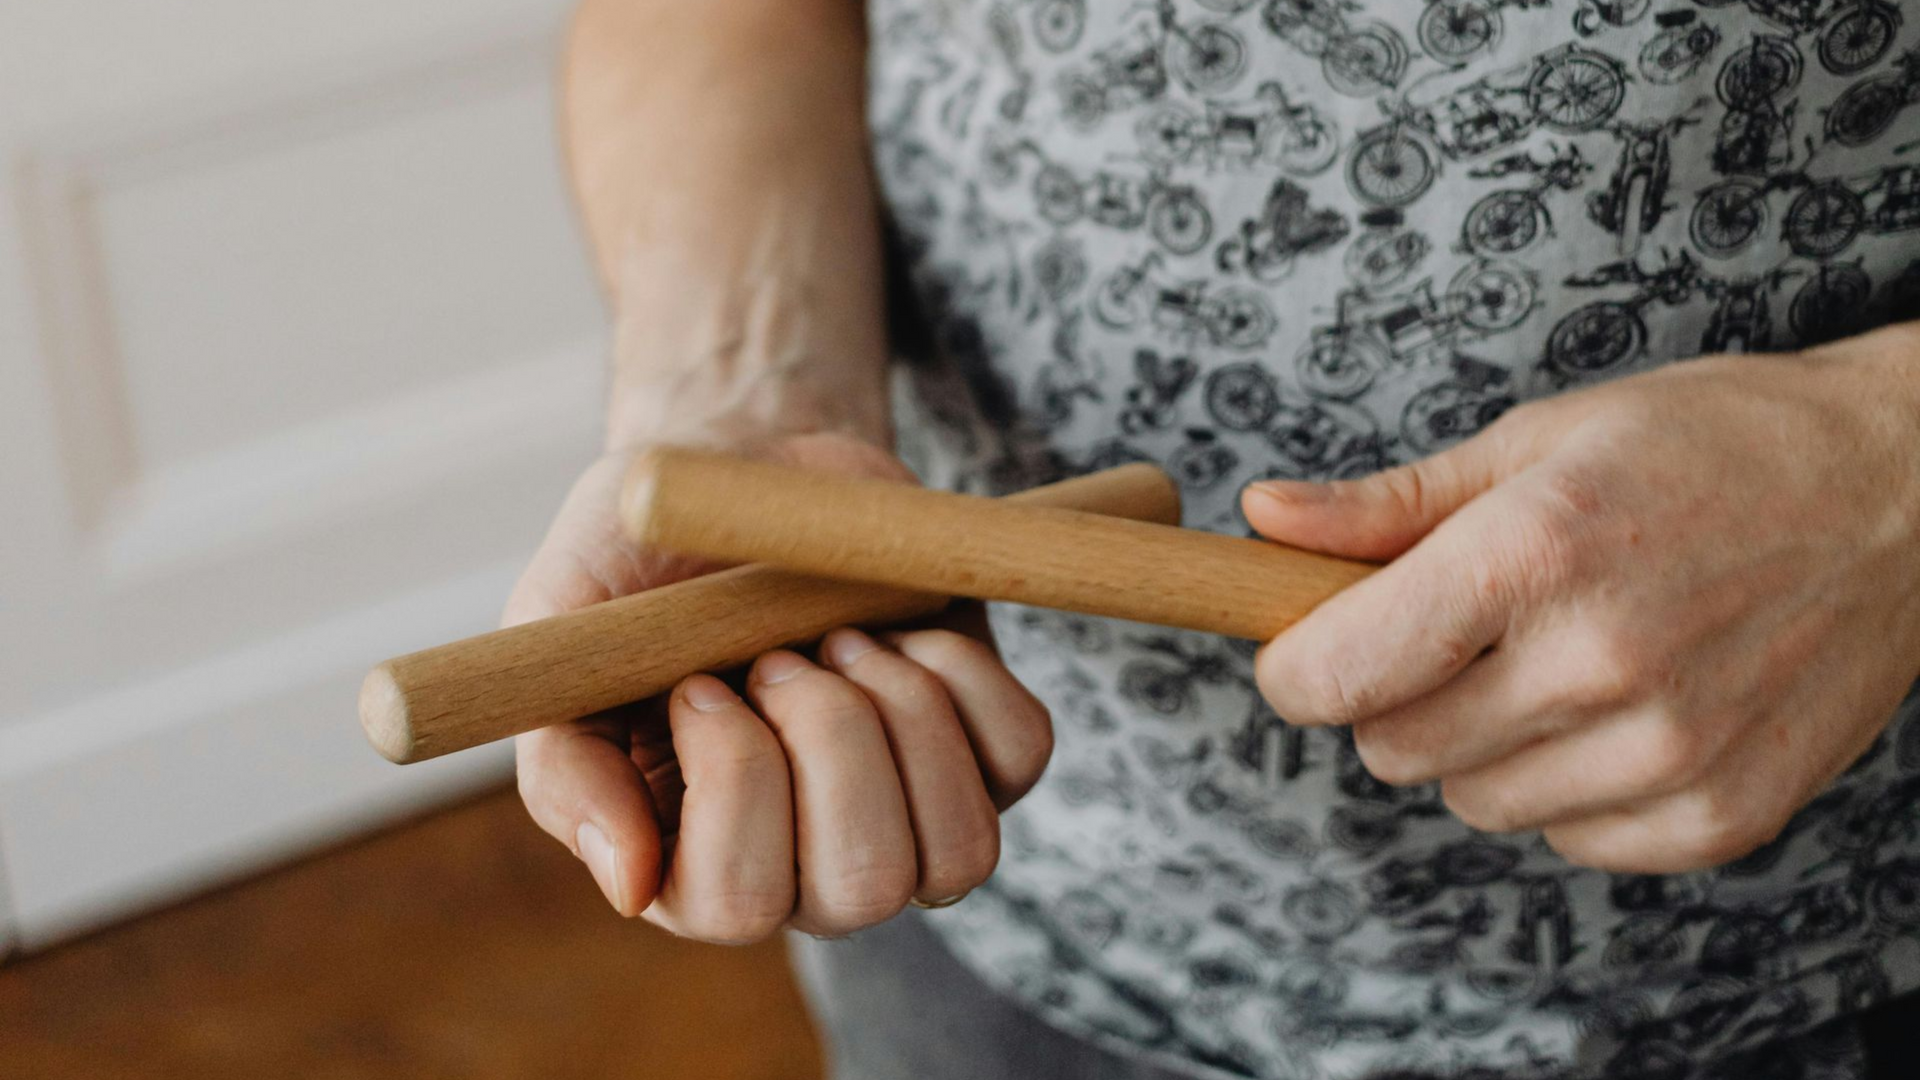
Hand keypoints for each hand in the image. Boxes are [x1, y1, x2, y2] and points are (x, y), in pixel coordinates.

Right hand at [510, 431, 1050, 940]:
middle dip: (829, 737)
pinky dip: (968, 677)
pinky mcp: (986, 758)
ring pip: (959, 847)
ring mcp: (910, 823)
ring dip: (904, 713)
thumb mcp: (561, 642)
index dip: (733, 777)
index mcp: (695, 869)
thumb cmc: (636, 568)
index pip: (740, 904)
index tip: (699, 679)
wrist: (739, 478)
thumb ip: (564, 767)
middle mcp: (811, 873)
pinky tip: (905, 634)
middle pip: (865, 884)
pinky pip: (1021, 756)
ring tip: (843, 640)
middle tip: (778, 652)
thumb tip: (630, 887)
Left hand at [1245, 332, 1919, 873]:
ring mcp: (1668, 750)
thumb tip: (1262, 521)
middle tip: (1455, 634)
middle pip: (1390, 748)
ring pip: (1473, 802)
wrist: (1903, 495)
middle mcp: (1599, 662)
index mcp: (1533, 553)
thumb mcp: (1538, 439)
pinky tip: (1618, 709)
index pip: (1336, 673)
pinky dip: (1566, 788)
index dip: (1295, 666)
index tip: (1305, 644)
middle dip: (1392, 695)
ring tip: (1552, 660)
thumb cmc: (1711, 447)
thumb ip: (1387, 504)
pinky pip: (1568, 838)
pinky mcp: (1721, 814)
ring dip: (1481, 745)